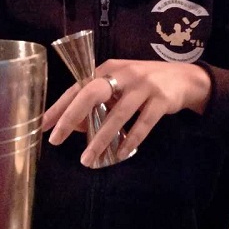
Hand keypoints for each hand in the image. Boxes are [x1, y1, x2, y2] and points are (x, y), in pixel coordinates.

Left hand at [42, 59, 211, 166]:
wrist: (185, 79)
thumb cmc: (144, 84)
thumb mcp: (119, 86)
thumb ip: (98, 102)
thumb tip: (75, 126)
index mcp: (108, 69)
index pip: (77, 87)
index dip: (59, 106)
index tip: (44, 126)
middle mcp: (123, 74)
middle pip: (91, 94)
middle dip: (71, 117)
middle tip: (57, 140)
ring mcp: (143, 86)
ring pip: (117, 114)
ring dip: (100, 139)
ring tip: (87, 159)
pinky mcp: (161, 100)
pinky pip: (143, 123)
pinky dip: (130, 139)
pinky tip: (120, 152)